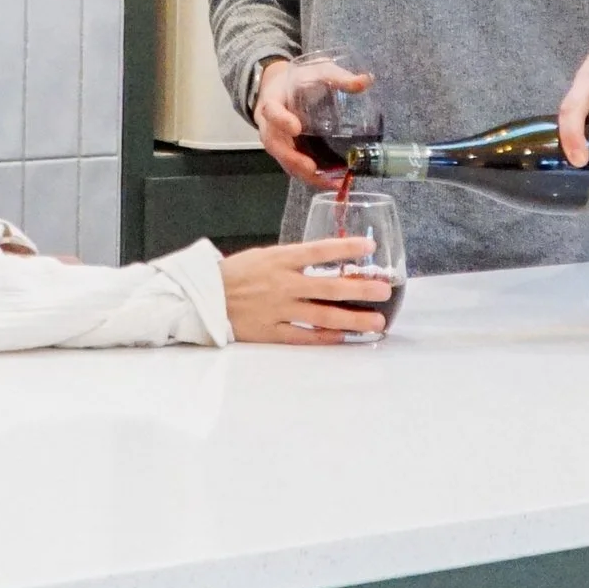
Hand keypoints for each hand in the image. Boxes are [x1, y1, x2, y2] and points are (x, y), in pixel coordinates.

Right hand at [222, 235, 392, 344]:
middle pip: (329, 287)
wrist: (203, 297)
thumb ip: (293, 260)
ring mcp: (277, 310)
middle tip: (385, 290)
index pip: (319, 250)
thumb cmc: (234, 274)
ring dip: (352, 319)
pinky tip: (344, 337)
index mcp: (279, 259)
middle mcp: (282, 284)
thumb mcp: (264, 256)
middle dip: (361, 289)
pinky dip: (325, 338)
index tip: (370, 249)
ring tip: (376, 321)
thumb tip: (326, 261)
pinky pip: (303, 337)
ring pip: (322, 316)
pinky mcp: (270, 331)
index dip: (346, 249)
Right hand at [252, 53, 375, 185]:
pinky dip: (310, 177)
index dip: (281, 120)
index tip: (296, 128)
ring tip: (328, 182)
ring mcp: (277, 141)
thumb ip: (339, 77)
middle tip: (312, 168)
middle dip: (292, 159)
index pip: (272, 111)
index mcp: (273, 101)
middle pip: (275, 145)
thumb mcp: (317, 72)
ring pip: (284, 161)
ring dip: (304, 174)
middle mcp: (269, 125)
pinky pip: (293, 167)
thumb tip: (366, 80)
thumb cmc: (299, 79)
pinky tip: (330, 182)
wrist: (281, 87)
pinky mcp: (286, 151)